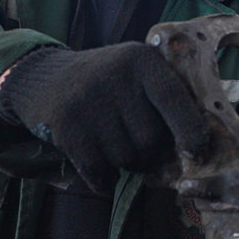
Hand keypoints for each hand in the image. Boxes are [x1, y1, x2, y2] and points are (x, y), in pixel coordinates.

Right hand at [0, 42, 207, 192]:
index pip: (176, 101)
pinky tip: (96, 161)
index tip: (195, 151)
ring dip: (122, 162)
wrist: (44, 80)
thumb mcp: (134, 75)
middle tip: (131, 140)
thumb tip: (192, 155)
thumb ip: (164, 101)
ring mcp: (88, 102)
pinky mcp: (68, 127)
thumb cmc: (104, 84)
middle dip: (147, 151)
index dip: (191, 132)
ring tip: (107, 140)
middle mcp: (116, 77)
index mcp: (141, 60)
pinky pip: (100, 172)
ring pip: (127, 159)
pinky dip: (103, 178)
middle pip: (151, 140)